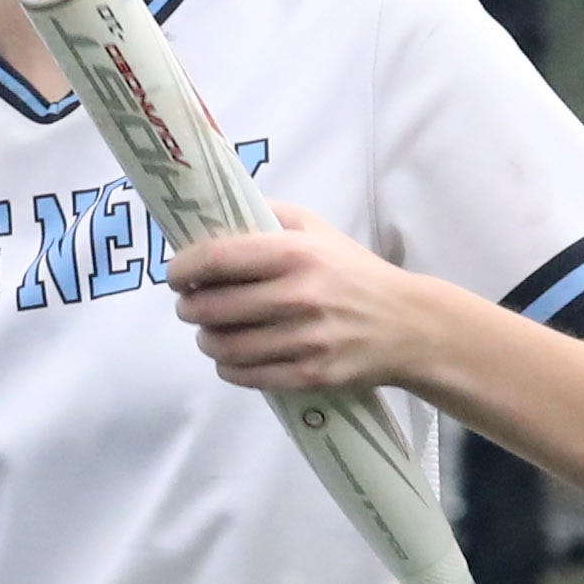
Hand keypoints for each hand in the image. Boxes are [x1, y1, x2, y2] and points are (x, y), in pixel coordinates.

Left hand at [167, 200, 434, 392]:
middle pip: (211, 308)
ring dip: (206, 339)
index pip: (216, 259)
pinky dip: (228, 367)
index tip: (175, 275)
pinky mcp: (310, 374)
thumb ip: (268, 213)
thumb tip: (213, 208)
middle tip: (189, 305)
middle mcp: (299, 296)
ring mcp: (305, 340)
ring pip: (223, 346)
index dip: (182, 269)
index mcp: (295, 254)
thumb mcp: (317, 229)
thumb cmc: (353, 271)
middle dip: (188, 308)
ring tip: (210, 331)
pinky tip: (232, 356)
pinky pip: (245, 375)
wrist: (409, 325)